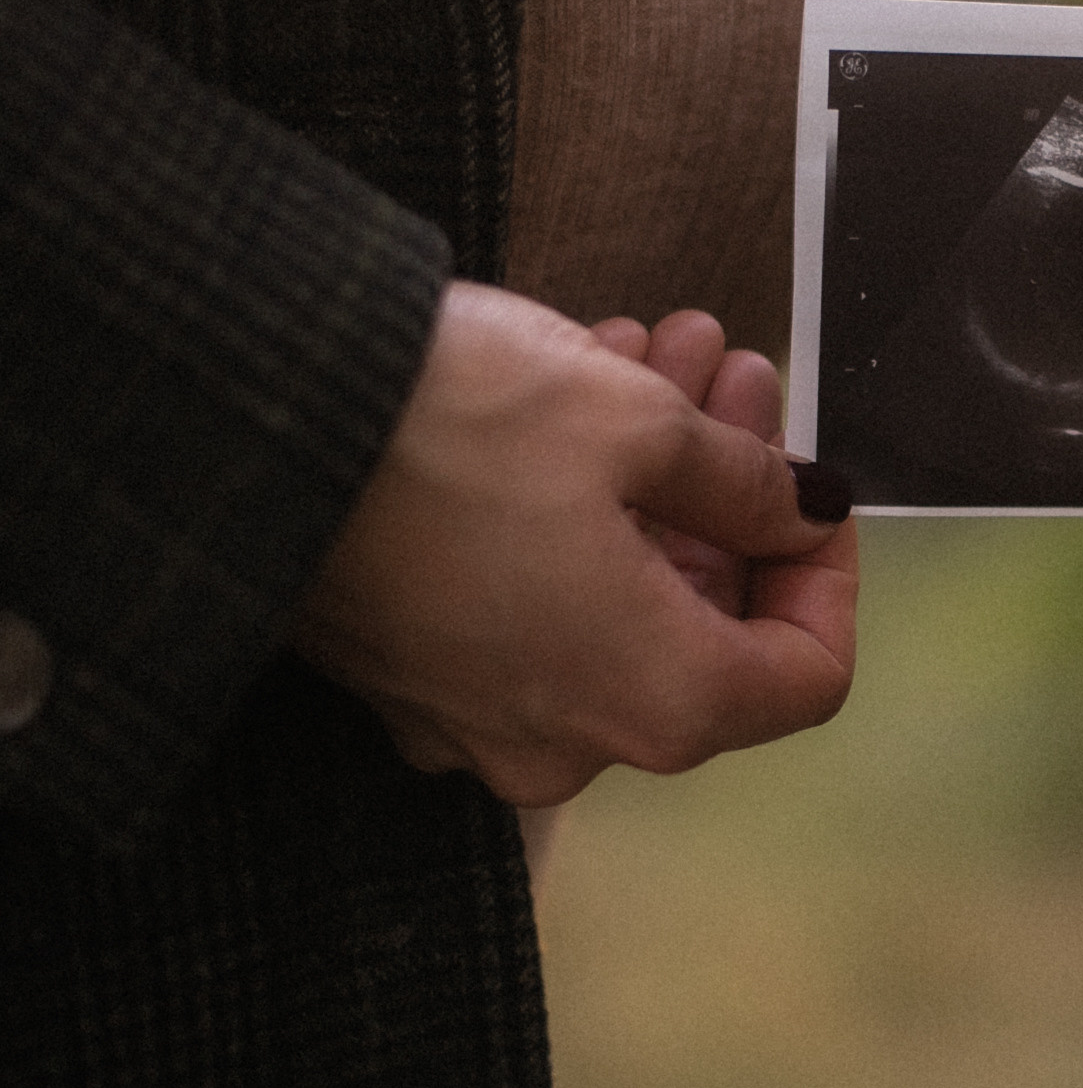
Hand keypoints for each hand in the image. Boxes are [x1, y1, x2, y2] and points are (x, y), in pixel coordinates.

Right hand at [294, 283, 855, 808]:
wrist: (251, 423)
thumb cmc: (455, 427)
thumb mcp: (641, 425)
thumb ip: (749, 484)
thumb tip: (805, 510)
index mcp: (656, 702)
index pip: (802, 676)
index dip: (827, 574)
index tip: (811, 484)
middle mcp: (568, 740)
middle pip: (702, 624)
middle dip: (730, 487)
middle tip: (732, 370)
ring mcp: (478, 717)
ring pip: (615, 597)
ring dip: (654, 474)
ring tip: (665, 347)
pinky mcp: (410, 672)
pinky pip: (529, 602)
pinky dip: (570, 510)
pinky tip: (579, 394)